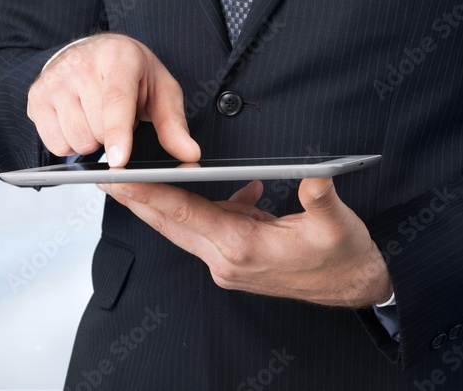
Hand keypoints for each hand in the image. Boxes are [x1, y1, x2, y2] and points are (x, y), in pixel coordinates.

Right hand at [27, 34, 199, 164]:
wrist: (94, 51)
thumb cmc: (131, 73)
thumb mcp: (161, 90)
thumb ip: (173, 124)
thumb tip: (189, 154)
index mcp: (118, 57)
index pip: (116, 101)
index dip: (117, 134)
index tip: (119, 161)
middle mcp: (81, 64)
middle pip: (95, 129)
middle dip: (110, 137)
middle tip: (116, 117)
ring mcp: (54, 79)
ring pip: (75, 140)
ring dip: (90, 140)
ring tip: (96, 118)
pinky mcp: (36, 95)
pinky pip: (55, 143)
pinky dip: (69, 142)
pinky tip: (77, 121)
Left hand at [99, 177, 392, 307]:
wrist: (356, 288)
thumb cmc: (344, 258)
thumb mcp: (339, 225)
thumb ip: (320, 197)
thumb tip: (313, 174)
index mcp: (244, 248)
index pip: (185, 214)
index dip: (149, 194)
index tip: (120, 180)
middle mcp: (227, 259)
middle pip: (170, 223)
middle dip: (137, 199)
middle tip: (106, 177)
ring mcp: (227, 264)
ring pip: (183, 227)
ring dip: (162, 203)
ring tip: (138, 178)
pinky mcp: (234, 261)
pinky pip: (208, 228)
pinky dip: (207, 208)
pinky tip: (236, 191)